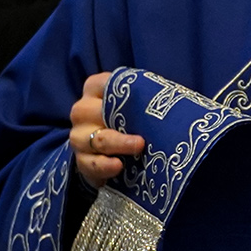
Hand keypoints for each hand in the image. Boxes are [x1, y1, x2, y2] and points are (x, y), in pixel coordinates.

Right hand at [69, 71, 146, 186]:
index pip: (102, 84)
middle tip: (143, 135)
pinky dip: (105, 166)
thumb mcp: (139, 104)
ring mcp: (79, 136)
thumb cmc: (132, 119)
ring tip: (138, 148)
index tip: (140, 100)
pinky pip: (90, 164)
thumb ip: (146, 97)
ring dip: (118, 145)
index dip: (119, 91)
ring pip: (95, 139)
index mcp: (95, 90)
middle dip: (119, 121)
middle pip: (93, 113)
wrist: (116, 150)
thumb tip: (172, 99)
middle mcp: (82, 111)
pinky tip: (118, 166)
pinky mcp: (81, 160)